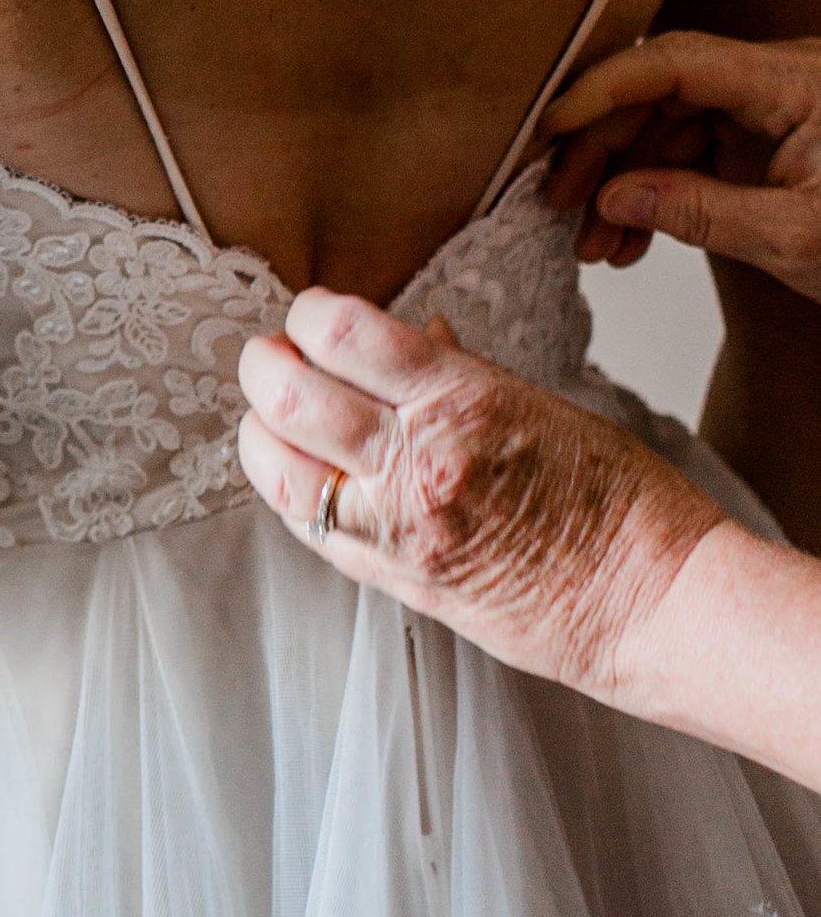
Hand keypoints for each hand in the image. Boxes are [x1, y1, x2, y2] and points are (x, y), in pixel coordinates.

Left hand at [236, 291, 719, 708]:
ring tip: (275, 415)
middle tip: (274, 356)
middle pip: (288, 398)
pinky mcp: (396, 581)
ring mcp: (400, 529)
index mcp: (461, 400)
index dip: (310, 314)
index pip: (342, 334)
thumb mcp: (539, 403)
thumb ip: (456, 372)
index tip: (313, 314)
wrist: (654, 602)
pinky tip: (303, 473)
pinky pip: (309, 529)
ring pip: (278, 471)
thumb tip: (411, 335)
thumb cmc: (620, 500)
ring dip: (262, 433)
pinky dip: (291, 491)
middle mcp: (418, 462)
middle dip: (264, 364)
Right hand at [545, 31, 820, 297]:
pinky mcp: (770, 137)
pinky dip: (658, 193)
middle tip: (561, 204)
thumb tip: (613, 198)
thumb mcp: (794, 239)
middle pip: (662, 91)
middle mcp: (780, 79)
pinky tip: (631, 239)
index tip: (551, 130)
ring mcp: (773, 107)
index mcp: (798, 81)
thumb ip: (699, 212)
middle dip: (605, 150)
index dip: (603, 90)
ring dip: (624, 183)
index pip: (677, 61)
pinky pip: (695, 150)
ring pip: (670, 125)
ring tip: (594, 245)